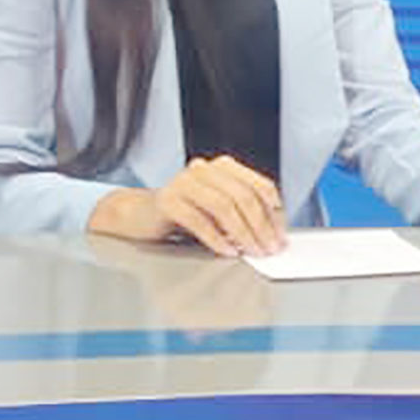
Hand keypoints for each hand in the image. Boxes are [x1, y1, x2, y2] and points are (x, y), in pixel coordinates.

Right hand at [93, 156, 285, 257]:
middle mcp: (205, 169)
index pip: (260, 185)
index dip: (274, 213)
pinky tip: (226, 251)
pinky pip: (198, 219)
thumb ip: (242, 214)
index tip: (280, 236)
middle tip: (269, 249)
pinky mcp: (167, 200)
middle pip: (243, 196)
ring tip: (250, 251)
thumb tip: (273, 234)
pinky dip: (217, 238)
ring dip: (242, 233)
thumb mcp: (218, 211)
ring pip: (223, 206)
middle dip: (261, 226)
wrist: (139, 216)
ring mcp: (184, 182)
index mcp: (223, 168)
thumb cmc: (184, 215)